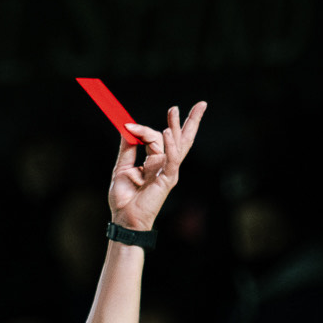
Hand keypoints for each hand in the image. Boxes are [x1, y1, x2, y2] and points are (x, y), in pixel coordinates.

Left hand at [107, 102, 207, 231]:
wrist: (124, 218)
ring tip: (174, 110)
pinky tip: (167, 132)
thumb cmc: (124, 198)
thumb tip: (127, 129)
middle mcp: (165, 165)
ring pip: (177, 145)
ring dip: (175, 126)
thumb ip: (127, 148)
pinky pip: (172, 160)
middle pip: (181, 139)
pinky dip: (169, 146)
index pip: (157, 137)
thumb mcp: (122, 167)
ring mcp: (168, 172)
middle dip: (191, 121)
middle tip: (201, 104)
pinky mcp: (167, 180)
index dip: (143, 129)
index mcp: (155, 162)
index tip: (127, 125)